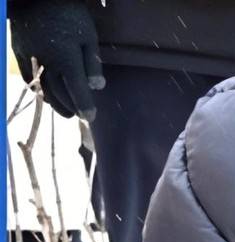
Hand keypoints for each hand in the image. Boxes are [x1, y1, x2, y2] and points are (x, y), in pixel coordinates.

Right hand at [9, 1, 102, 119]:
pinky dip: (37, 88)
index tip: (91, 118)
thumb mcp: (88, 35)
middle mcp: (48, 61)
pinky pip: (27, 75)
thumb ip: (92, 62)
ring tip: (65, 110)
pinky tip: (45, 94)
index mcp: (67, 58)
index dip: (84, 106)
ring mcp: (31, 56)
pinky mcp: (19, 49)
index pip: (77, 91)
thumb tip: (97, 87)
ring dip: (55, 102)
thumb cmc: (69, 12)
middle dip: (70, 107)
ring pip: (43, 87)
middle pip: (60, 93)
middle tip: (78, 115)